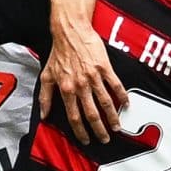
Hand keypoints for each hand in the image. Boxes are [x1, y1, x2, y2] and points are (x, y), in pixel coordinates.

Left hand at [40, 21, 127, 143]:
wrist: (70, 31)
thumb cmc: (58, 52)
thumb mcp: (47, 76)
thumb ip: (45, 97)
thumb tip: (43, 115)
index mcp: (66, 89)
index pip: (74, 116)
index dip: (80, 131)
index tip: (86, 139)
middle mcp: (80, 85)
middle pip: (91, 114)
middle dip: (98, 129)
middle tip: (105, 139)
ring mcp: (93, 77)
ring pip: (105, 102)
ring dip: (112, 117)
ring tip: (116, 127)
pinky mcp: (104, 67)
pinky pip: (115, 85)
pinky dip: (122, 96)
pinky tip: (126, 104)